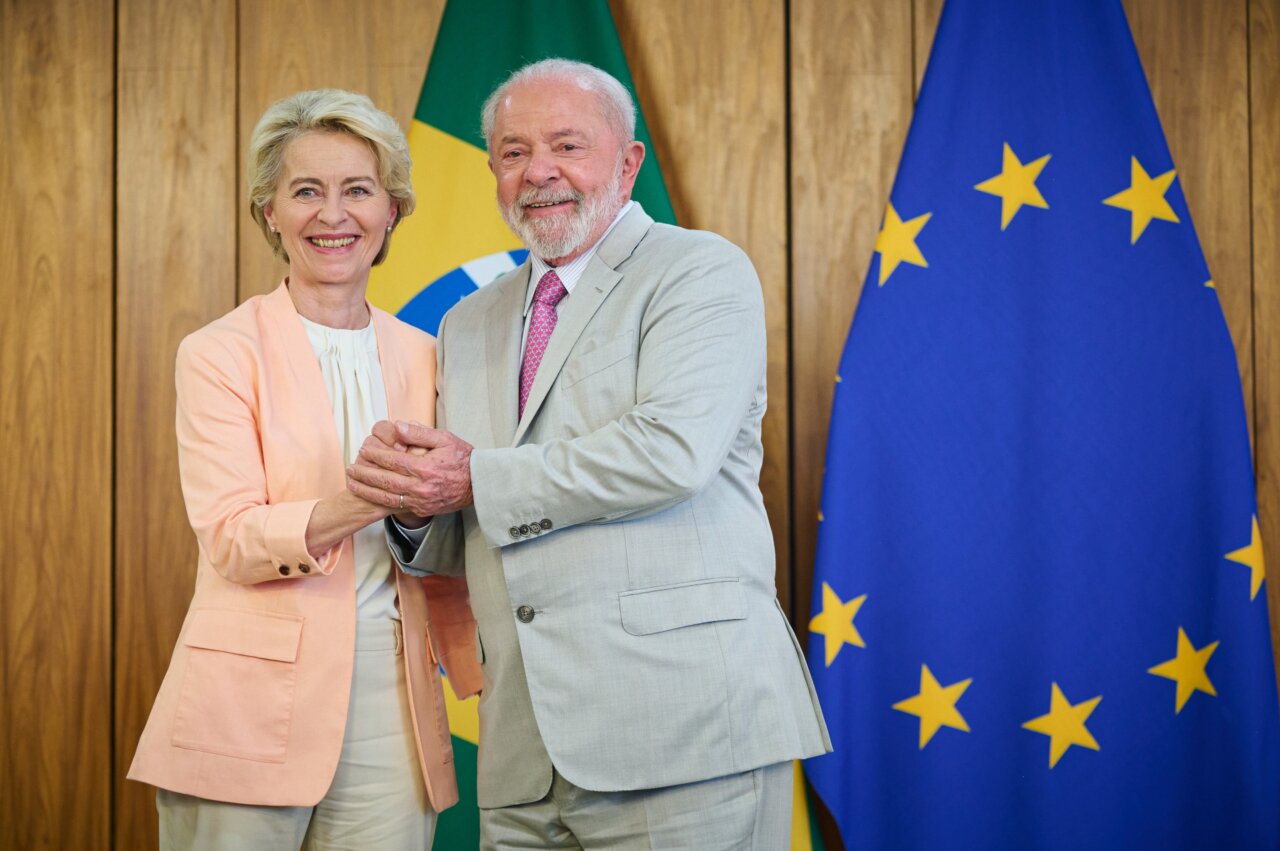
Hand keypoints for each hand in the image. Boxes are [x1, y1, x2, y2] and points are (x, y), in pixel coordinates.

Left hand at [347, 420, 474, 517]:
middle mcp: (421, 487)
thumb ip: (420, 433)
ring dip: (366, 490)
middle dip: (364, 474)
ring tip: (352, 482)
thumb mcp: (445, 439)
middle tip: (349, 468)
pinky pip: (396, 506)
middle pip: (384, 481)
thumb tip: (397, 427)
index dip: (374, 455)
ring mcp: (421, 501)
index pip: (392, 460)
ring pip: (386, 497)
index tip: (363, 449)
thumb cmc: (463, 459)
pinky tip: (370, 494)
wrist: (480, 485)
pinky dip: (380, 501)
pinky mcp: (423, 510)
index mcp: (425, 468)